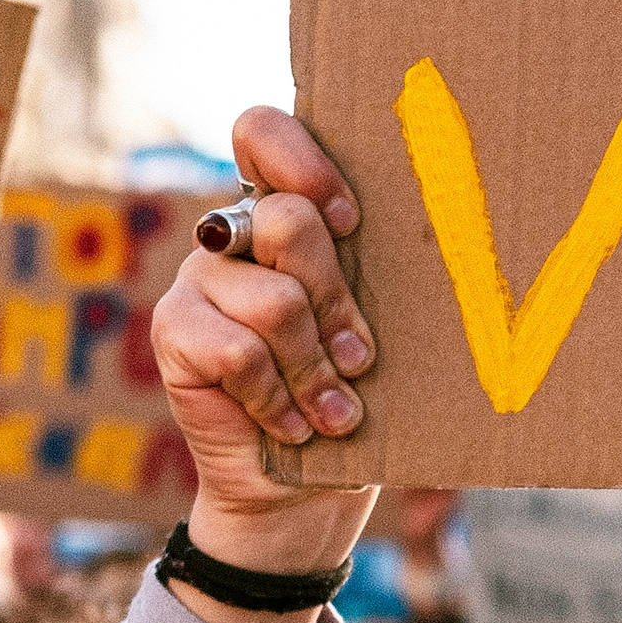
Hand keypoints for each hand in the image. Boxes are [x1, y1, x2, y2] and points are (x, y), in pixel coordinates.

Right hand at [151, 107, 380, 581]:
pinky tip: (294, 426)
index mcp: (287, 212)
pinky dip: (279, 398)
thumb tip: (448, 241)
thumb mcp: (375, 330)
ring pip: (274, 300)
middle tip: (361, 359)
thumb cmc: (355, 396)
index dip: (303, 161)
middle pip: (288, 222)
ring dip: (316, 368)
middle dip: (338, 301)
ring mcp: (198, 279)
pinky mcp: (173, 330)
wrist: (302, 489)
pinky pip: (237, 351)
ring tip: (337, 412)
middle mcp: (234, 233)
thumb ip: (374, 278)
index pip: (264, 133)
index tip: (350, 219)